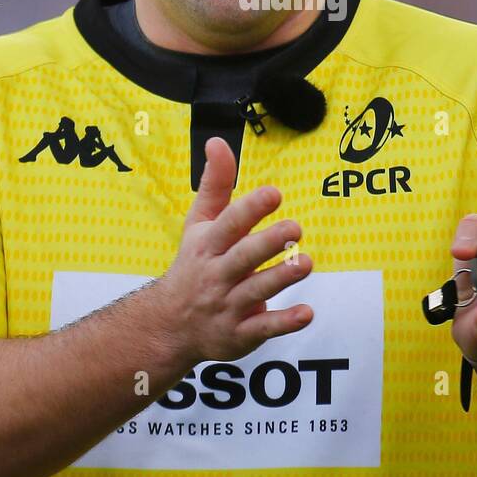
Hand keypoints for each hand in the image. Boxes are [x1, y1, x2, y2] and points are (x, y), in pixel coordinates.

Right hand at [154, 136, 313, 364]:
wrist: (169, 325)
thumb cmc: (194, 264)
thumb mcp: (198, 224)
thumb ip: (215, 185)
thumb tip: (218, 142)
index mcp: (208, 245)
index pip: (229, 224)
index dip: (250, 208)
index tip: (274, 193)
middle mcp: (217, 274)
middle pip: (243, 257)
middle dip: (268, 242)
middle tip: (295, 228)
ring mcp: (228, 306)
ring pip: (256, 290)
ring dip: (281, 277)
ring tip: (306, 263)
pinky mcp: (239, 334)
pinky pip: (263, 328)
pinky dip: (284, 322)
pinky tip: (306, 313)